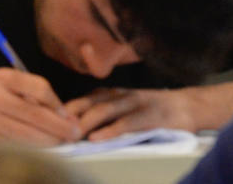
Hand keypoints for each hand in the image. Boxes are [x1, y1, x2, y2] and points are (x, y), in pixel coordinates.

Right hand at [0, 68, 80, 145]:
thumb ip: (25, 94)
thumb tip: (60, 113)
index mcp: (1, 77)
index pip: (40, 88)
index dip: (58, 106)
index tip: (69, 117)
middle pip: (38, 114)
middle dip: (60, 128)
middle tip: (75, 134)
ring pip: (30, 134)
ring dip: (50, 142)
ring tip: (60, 144)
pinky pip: (17, 145)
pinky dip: (33, 149)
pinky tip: (40, 150)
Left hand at [65, 88, 194, 140]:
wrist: (187, 106)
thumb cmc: (149, 111)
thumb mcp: (121, 108)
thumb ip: (100, 115)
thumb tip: (73, 130)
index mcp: (108, 94)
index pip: (79, 101)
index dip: (62, 112)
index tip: (45, 123)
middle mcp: (117, 95)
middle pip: (87, 105)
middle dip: (69, 118)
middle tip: (52, 131)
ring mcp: (133, 103)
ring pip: (103, 111)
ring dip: (84, 123)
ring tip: (70, 135)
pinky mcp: (149, 115)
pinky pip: (127, 122)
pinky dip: (110, 130)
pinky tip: (98, 138)